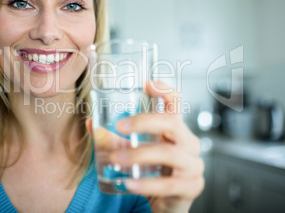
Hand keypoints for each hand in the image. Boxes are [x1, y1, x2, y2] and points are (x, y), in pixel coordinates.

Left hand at [86, 81, 204, 212]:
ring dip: (140, 154)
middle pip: (173, 123)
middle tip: (120, 126)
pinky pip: (169, 184)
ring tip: (117, 159)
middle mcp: (188, 143)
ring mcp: (192, 164)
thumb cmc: (152, 171)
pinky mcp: (191, 186)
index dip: (165, 91)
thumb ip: (114, 139)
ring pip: (169, 154)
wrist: (166, 202)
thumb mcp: (132, 151)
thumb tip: (92, 125)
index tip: (148, 84)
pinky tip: (129, 184)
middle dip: (145, 121)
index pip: (176, 104)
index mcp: (175, 130)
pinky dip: (146, 184)